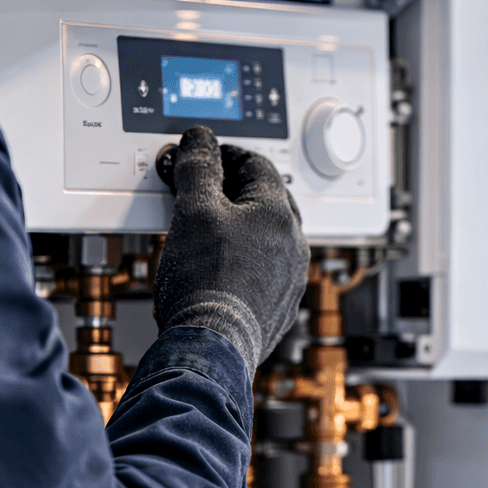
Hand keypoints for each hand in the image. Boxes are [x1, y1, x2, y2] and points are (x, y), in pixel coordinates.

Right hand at [153, 127, 308, 372]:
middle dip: (233, 192)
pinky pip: (263, 273)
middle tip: (202, 193)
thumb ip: (198, 168)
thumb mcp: (193, 210)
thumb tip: (200, 141)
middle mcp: (293, 246)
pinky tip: (218, 271)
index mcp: (280, 214)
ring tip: (206, 233)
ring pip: (266, 239)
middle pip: (265, 201)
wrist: (210, 347)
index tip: (203, 158)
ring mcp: (289, 279)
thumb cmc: (205, 282)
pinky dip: (242, 263)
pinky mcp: (277, 308)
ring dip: (238, 229)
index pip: (257, 164)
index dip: (225, 155)